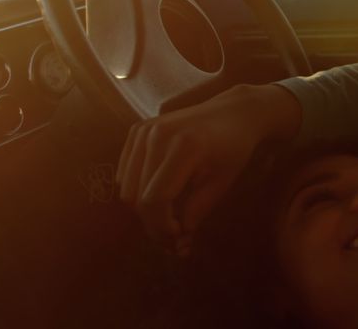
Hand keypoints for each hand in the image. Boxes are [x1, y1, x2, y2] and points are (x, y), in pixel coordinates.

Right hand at [116, 83, 300, 254]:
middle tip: (173, 234)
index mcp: (185, 147)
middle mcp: (158, 135)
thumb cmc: (233, 150)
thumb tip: (176, 244)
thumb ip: (195, 213)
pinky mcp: (137, 130)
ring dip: (143, 210)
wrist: (233, 113)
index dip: (162, 227)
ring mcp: (144, 130)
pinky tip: (161, 193)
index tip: (178, 236)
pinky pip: (124, 173)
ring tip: (169, 214)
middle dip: (152, 223)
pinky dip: (138, 190)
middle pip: (137, 197)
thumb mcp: (221, 184)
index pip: (156, 199)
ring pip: (126, 188)